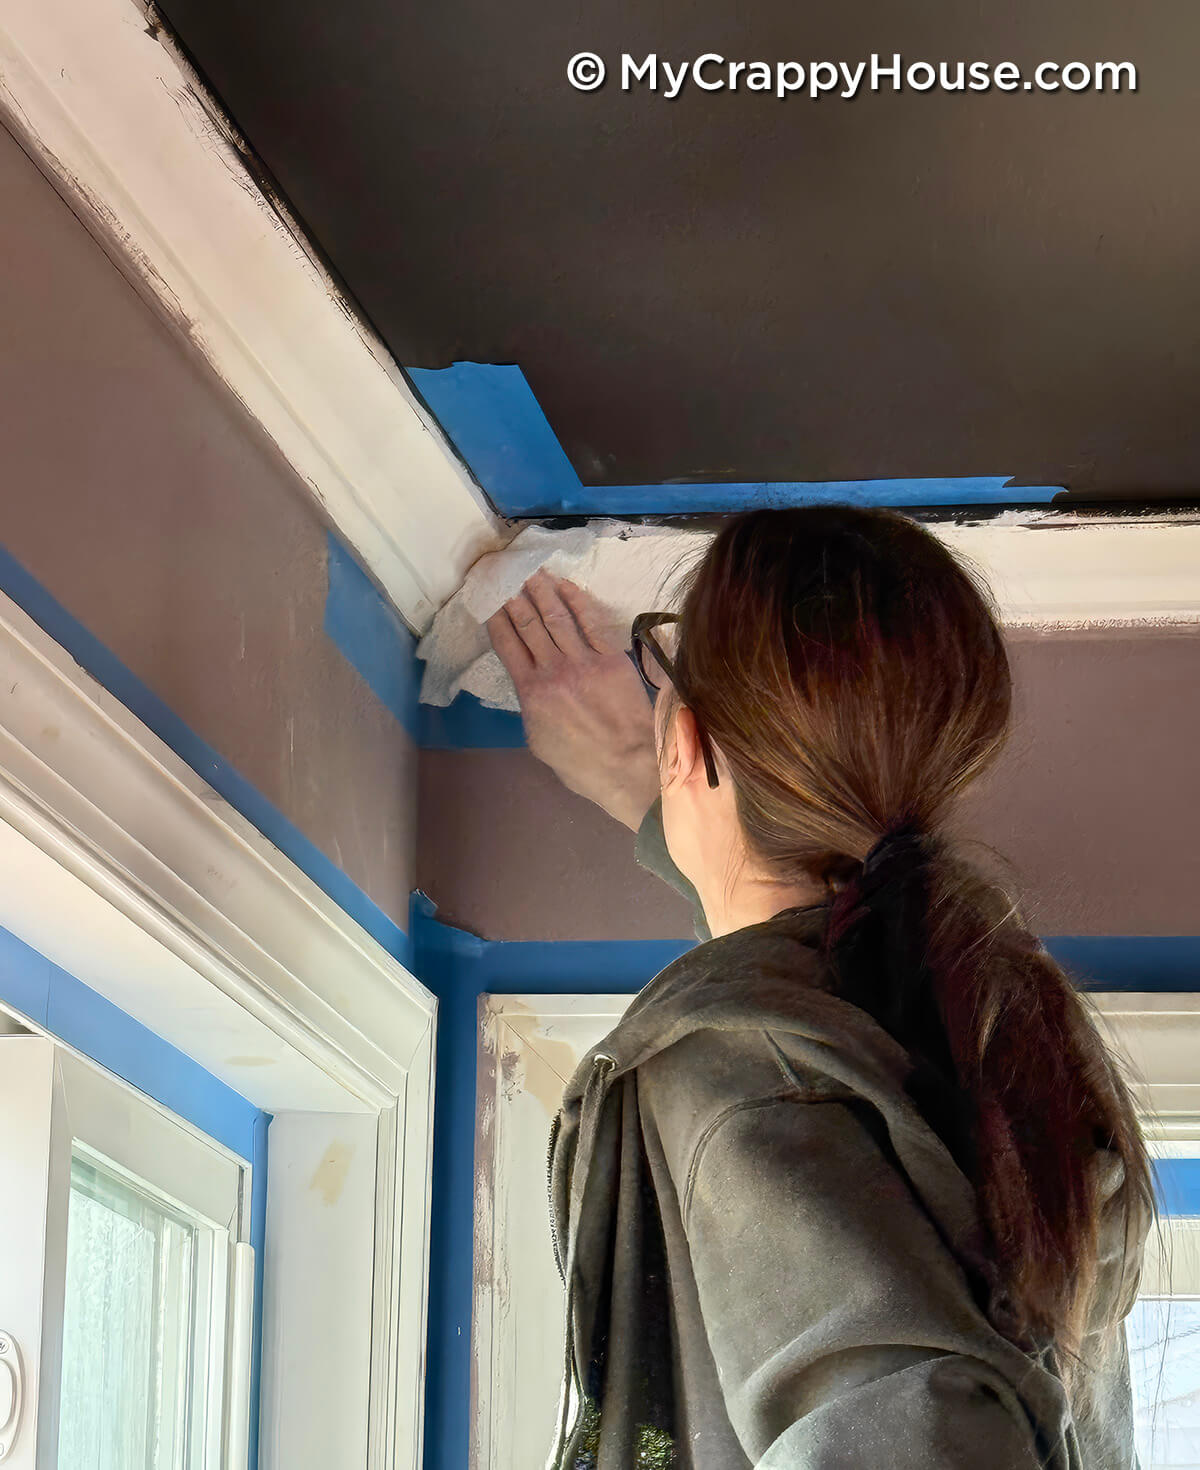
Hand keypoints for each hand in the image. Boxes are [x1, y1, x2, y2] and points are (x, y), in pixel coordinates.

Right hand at [486, 570, 660, 830]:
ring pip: (557, 616)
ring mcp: (583, 660)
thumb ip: (532, 708)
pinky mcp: (611, 658)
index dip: (496, 618)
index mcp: (530, 692)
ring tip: (531, 572)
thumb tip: (532, 689)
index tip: (489, 599)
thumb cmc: (583, 765)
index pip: (507, 644)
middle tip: (506, 574)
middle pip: (529, 624)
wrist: (628, 765)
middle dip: (515, 596)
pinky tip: (565, 585)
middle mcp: (552, 670)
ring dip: (542, 590)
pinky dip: (576, 600)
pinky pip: (590, 621)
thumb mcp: (540, 741)